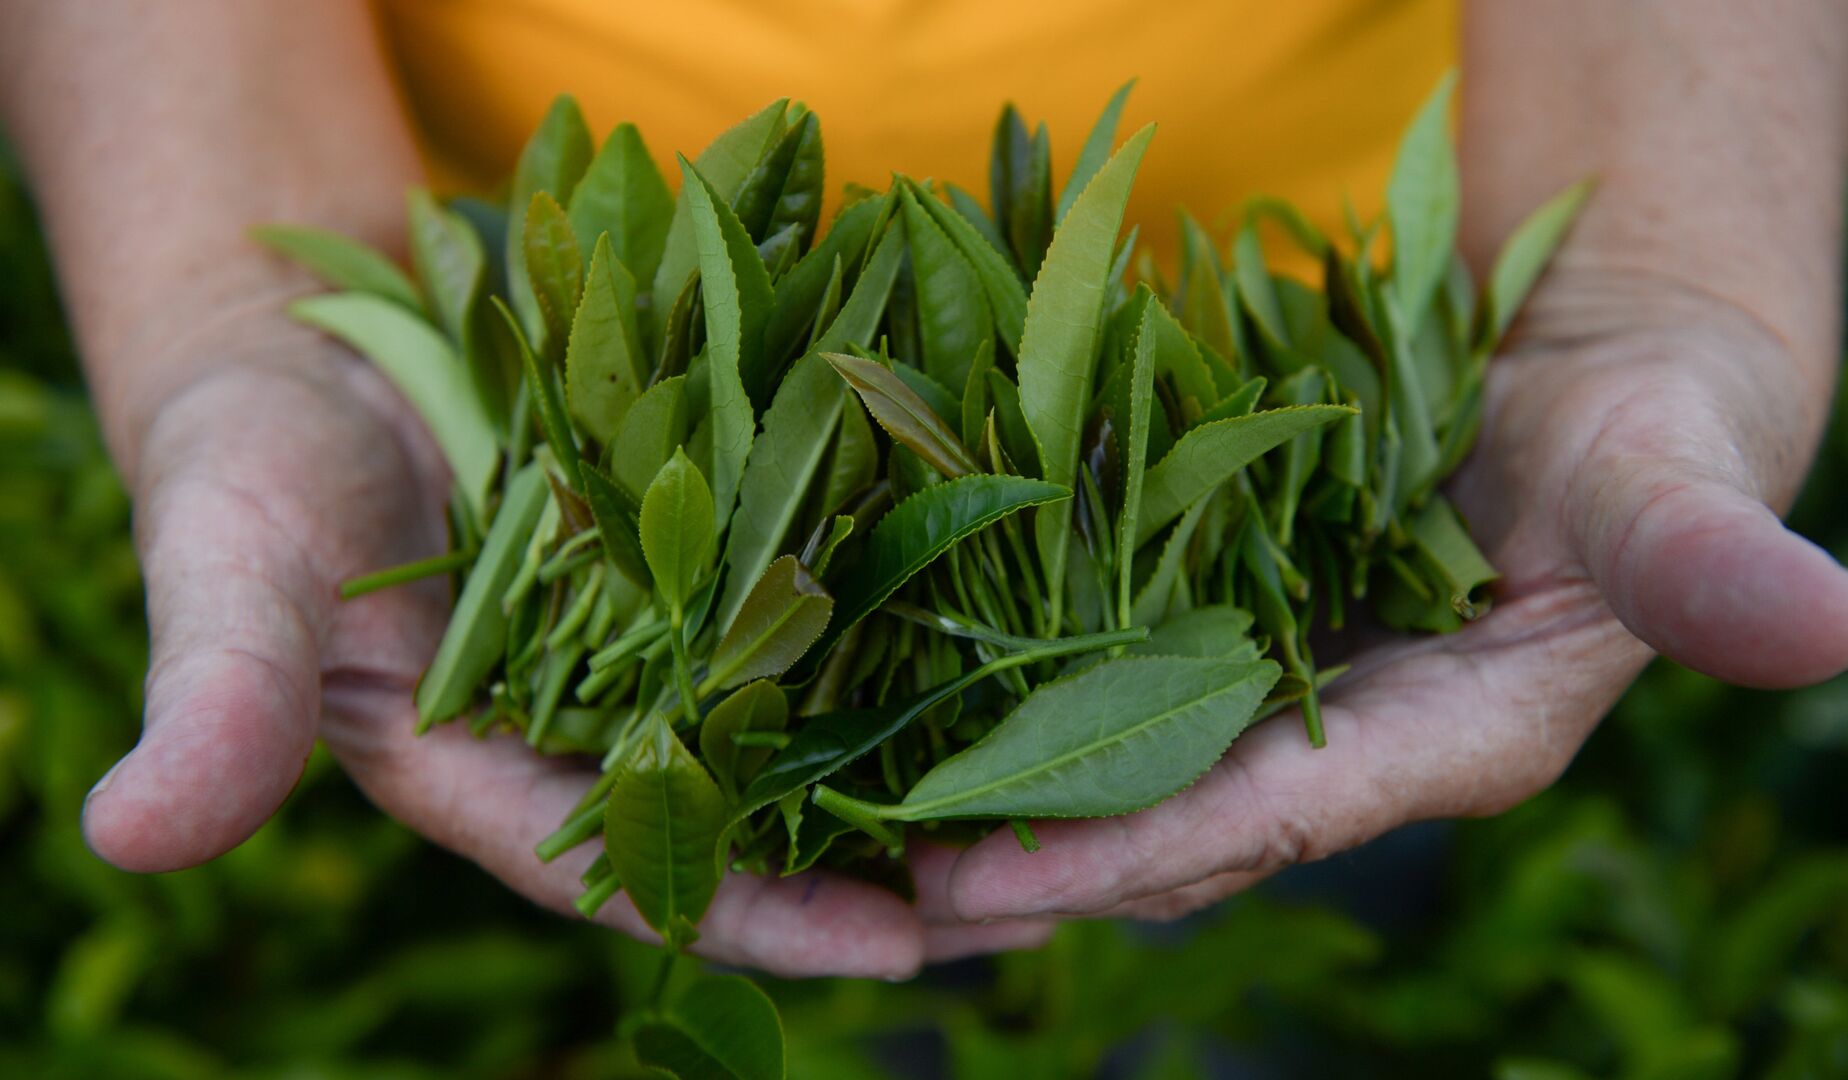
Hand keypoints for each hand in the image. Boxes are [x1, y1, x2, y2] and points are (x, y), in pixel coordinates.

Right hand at [78, 322, 1035, 978]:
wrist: (310, 332)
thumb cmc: (252, 462)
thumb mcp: (229, 570)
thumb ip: (213, 695)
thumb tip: (128, 833)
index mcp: (493, 776)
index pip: (646, 870)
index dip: (767, 910)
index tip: (902, 944)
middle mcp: (598, 723)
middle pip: (766, 816)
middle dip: (895, 862)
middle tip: (1050, 891)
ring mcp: (662, 635)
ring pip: (815, 716)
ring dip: (932, 755)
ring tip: (1077, 787)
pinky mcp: (706, 545)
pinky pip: (819, 592)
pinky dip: (906, 616)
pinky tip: (1016, 630)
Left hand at [920, 269, 1847, 923]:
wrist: (1596, 384)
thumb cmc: (1650, 435)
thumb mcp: (1677, 486)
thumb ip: (1715, 565)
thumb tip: (1835, 624)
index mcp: (1454, 743)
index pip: (1273, 820)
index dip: (1132, 848)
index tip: (986, 876)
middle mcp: (1353, 745)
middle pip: (1171, 819)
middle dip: (1027, 848)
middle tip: (867, 871)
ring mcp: (1289, 697)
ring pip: (1129, 769)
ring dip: (1001, 796)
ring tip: (851, 819)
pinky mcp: (1240, 636)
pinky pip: (1118, 685)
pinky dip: (1023, 699)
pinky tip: (914, 695)